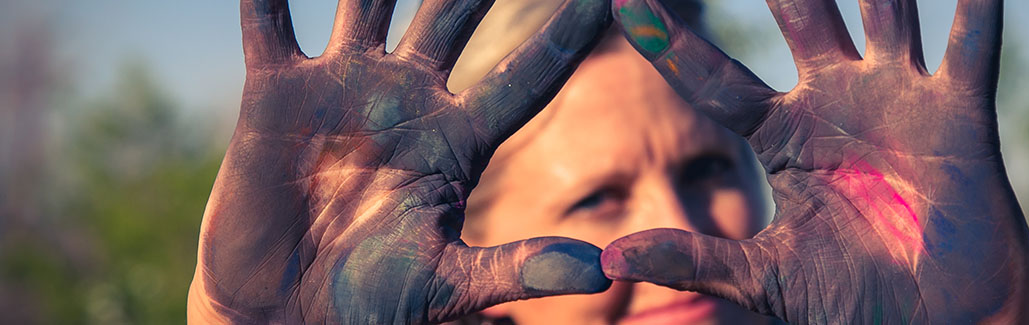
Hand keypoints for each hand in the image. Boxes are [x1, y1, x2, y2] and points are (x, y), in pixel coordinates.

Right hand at [188, 0, 610, 322]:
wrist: (282, 312)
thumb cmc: (369, 303)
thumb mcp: (449, 285)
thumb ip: (517, 268)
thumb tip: (603, 271)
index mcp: (460, 138)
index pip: (529, 72)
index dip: (570, 29)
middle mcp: (409, 97)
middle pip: (456, 12)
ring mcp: (344, 86)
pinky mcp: (276, 92)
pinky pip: (270, 20)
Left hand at [601, 0, 1028, 322]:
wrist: (938, 324)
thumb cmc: (854, 300)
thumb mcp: (763, 275)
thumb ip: (694, 256)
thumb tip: (613, 257)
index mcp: (785, 133)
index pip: (715, 77)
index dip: (671, 43)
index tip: (625, 3)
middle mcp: (837, 100)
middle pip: (800, 14)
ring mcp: (898, 99)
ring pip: (883, 10)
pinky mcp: (958, 114)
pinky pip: (969, 47)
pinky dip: (973, 8)